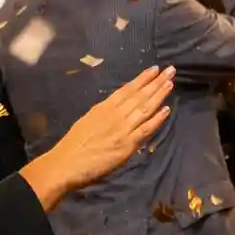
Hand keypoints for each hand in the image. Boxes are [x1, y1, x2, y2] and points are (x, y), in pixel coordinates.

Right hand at [23, 66, 174, 208]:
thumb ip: (103, 114)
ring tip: (170, 83)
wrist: (64, 165)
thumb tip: (115, 108)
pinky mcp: (126, 145)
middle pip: (139, 95)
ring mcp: (122, 129)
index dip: (142, 79)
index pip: (126, 90)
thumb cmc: (72, 146)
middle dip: (156, 82)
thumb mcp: (87, 121)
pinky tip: (167, 109)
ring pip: (145, 108)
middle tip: (170, 70)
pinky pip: (145, 129)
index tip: (154, 69)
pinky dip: (157, 119)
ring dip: (159, 95)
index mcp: (103, 108)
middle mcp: (114, 115)